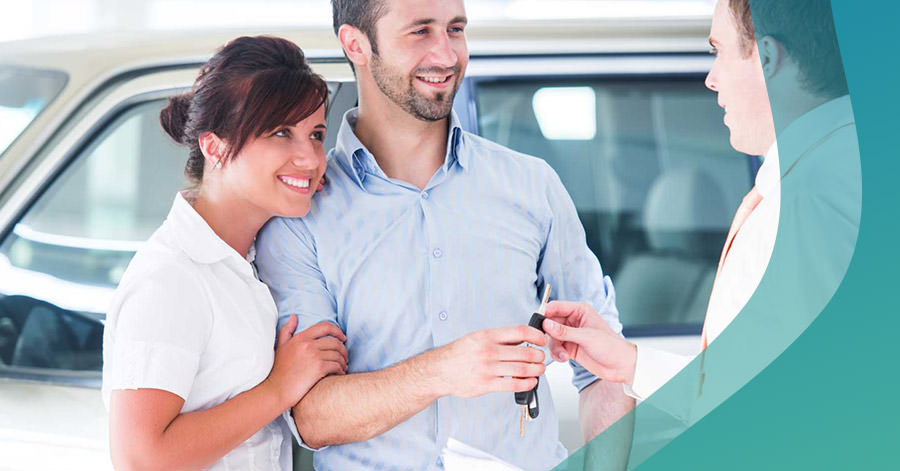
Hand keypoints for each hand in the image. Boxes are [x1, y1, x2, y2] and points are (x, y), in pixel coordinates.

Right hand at [265, 316, 347, 407]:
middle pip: (335, 342)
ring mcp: (314, 356)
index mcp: (301, 337)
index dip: (337, 331)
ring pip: (337, 354)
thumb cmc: (279, 370)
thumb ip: (287, 330)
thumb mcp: (281, 346)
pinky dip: (340, 369)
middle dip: (343, 349)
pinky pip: (336, 365)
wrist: (277, 390)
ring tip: (343, 366)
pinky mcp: (319, 368)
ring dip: (343, 361)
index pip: (325, 327)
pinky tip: (339, 373)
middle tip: (345, 356)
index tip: (343, 338)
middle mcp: (308, 344)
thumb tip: (294, 316)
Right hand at [429, 326, 547, 398]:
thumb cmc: (458, 354)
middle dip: (539, 356)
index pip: (520, 332)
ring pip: (522, 369)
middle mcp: (488, 351)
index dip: (536, 336)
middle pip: (525, 352)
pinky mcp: (486, 384)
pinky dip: (527, 384)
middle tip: (541, 358)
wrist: (439, 371)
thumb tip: (521, 340)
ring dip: (536, 370)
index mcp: (487, 336)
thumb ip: (498, 339)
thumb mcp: (477, 338)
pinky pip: (513, 384)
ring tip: (539, 370)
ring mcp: (487, 368)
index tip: (542, 340)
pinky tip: (531, 382)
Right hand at [541, 301, 636, 384]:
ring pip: (552, 337)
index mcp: (580, 311)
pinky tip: (564, 358)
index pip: (557, 307)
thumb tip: (546, 324)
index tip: (539, 322)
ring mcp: (571, 335)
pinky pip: (556, 348)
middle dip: (549, 334)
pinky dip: (557, 354)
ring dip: (554, 347)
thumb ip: (564, 331)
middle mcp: (574, 321)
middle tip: (547, 341)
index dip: (546, 313)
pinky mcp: (570, 347)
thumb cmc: (612, 347)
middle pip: (551, 323)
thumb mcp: (586, 337)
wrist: (621, 366)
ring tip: (562, 354)